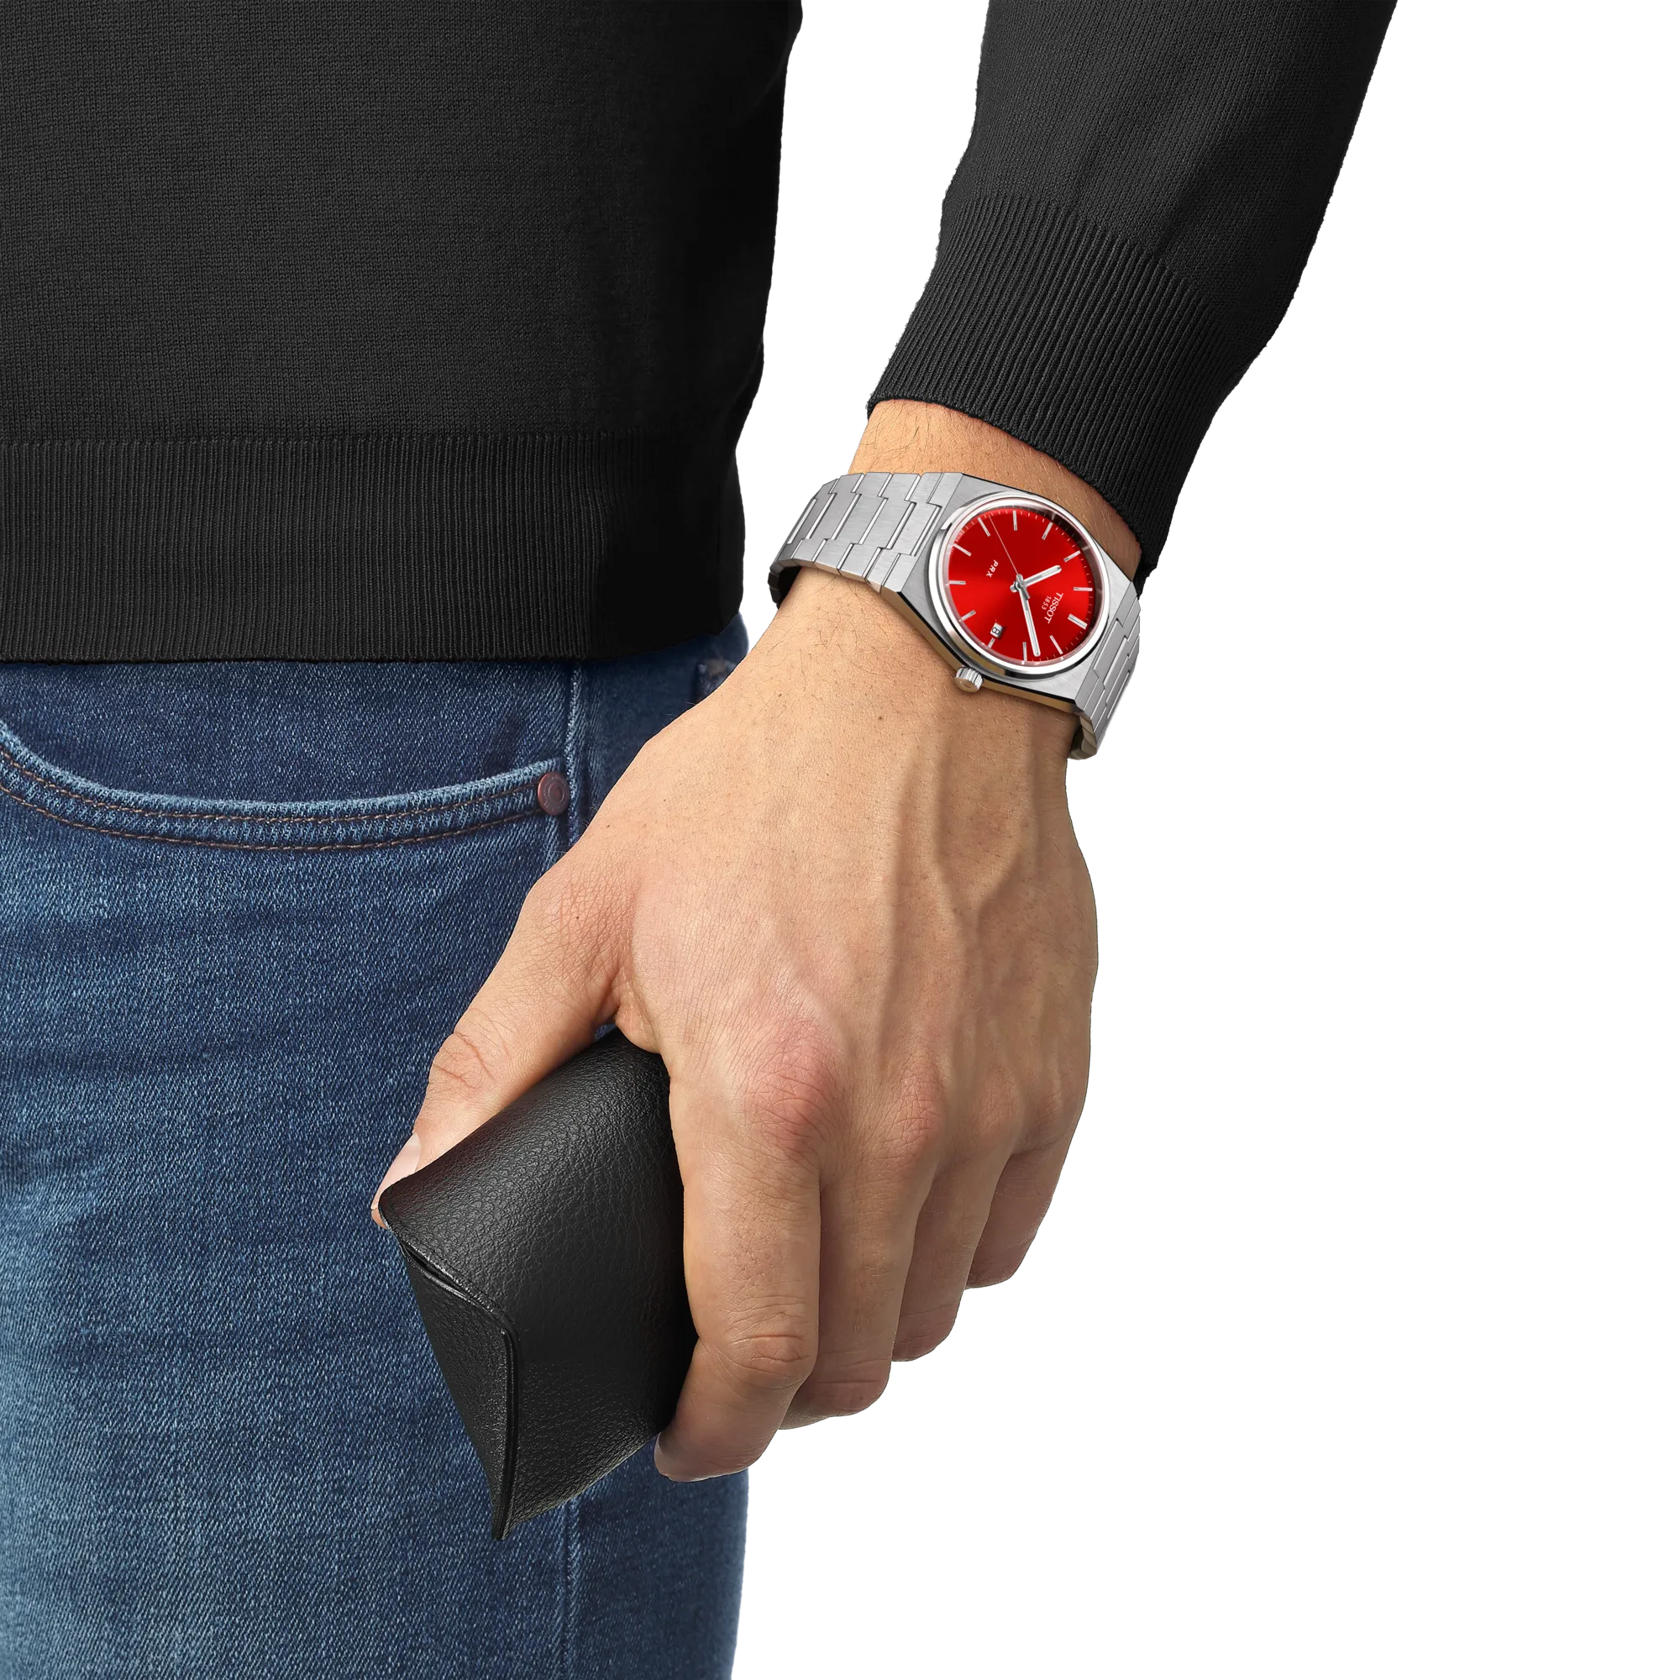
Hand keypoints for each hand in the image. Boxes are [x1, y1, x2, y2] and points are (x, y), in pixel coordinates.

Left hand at [371, 565, 1098, 1477]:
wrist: (918, 691)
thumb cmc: (767, 783)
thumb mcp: (590, 909)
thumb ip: (495, 1062)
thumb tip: (418, 1182)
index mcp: (770, 1089)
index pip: (756, 1337)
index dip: (714, 1424)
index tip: (689, 1434)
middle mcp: (898, 1119)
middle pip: (855, 1351)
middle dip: (784, 1392)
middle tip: (736, 1367)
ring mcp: (989, 1104)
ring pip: (938, 1306)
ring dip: (868, 1333)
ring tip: (815, 1295)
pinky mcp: (1050, 1075)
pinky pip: (1011, 1231)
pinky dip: (948, 1259)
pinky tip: (899, 1218)